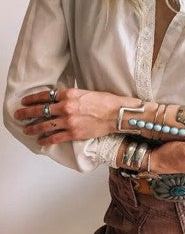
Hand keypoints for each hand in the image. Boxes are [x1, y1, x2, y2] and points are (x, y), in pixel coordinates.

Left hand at [14, 88, 139, 145]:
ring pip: (45, 125)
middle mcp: (66, 107)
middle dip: (27, 113)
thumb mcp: (85, 92)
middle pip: (41, 110)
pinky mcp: (73, 133)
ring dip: (33, 128)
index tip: (25, 101)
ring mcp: (69, 121)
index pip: (45, 96)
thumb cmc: (105, 101)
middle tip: (19, 114)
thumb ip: (70, 96)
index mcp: (69, 94)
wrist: (116, 113)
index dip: (32, 99)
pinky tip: (41, 141)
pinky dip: (46, 140)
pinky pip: (55, 137)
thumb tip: (60, 99)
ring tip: (27, 130)